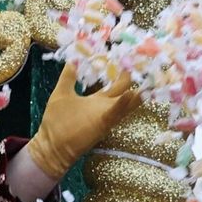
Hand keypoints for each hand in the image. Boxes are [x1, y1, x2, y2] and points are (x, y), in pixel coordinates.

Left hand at [25, 64, 143, 179]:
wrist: (51, 147)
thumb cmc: (56, 123)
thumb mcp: (62, 92)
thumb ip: (69, 76)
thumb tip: (73, 58)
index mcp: (98, 99)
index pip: (116, 83)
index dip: (122, 69)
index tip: (129, 53)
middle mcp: (105, 106)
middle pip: (124, 88)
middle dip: (133, 75)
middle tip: (145, 58)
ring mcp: (105, 114)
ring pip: (127, 102)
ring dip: (138, 91)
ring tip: (150, 78)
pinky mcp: (102, 123)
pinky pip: (115, 112)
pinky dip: (123, 104)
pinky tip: (132, 93)